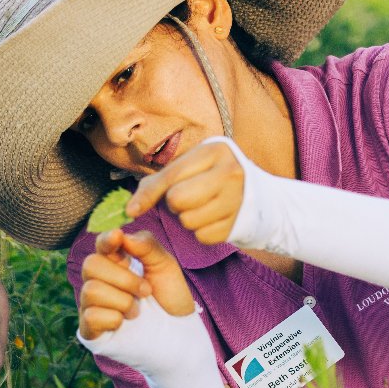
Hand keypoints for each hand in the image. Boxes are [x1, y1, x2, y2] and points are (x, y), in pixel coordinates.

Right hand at [78, 229, 193, 339]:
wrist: (178, 333)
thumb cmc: (170, 298)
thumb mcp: (165, 266)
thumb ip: (147, 246)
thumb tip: (122, 235)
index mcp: (115, 262)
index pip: (100, 244)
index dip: (106, 240)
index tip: (118, 238)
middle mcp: (98, 280)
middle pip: (90, 265)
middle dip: (124, 279)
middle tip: (145, 291)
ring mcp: (92, 304)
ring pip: (92, 290)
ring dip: (123, 301)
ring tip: (137, 311)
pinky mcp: (90, 329)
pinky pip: (91, 316)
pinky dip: (115, 319)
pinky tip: (124, 323)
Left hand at [127, 137, 244, 245]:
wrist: (257, 193)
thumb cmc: (211, 176)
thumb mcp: (191, 166)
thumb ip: (160, 181)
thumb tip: (130, 209)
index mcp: (215, 151)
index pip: (172, 176)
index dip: (148, 194)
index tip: (131, 210)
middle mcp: (230, 172)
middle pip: (178, 199)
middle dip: (174, 203)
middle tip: (184, 198)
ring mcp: (238, 199)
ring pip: (188, 220)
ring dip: (187, 218)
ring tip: (200, 207)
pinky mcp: (239, 222)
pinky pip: (203, 236)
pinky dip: (202, 231)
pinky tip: (212, 218)